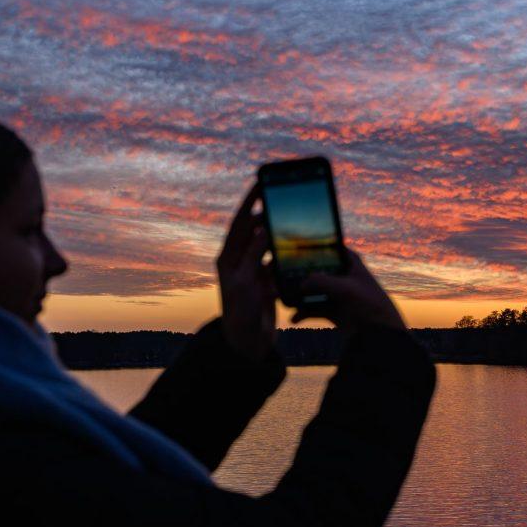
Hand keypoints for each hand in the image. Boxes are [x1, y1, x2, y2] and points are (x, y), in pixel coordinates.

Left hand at [216, 182, 277, 362]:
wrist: (246, 343)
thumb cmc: (240, 314)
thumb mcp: (244, 283)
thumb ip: (252, 255)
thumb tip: (261, 228)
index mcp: (228, 258)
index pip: (239, 222)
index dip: (249, 202)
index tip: (260, 184)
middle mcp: (238, 261)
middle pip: (253, 229)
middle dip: (266, 211)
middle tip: (281, 194)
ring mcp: (251, 270)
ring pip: (266, 243)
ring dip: (278, 231)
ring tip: (292, 217)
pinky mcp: (264, 281)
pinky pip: (276, 259)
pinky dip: (285, 252)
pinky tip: (298, 246)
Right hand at [291, 247, 405, 336]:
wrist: (378, 334)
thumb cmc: (369, 304)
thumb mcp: (344, 288)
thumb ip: (320, 281)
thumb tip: (301, 284)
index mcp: (351, 263)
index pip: (330, 248)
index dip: (314, 246)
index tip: (295, 245)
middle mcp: (343, 276)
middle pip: (317, 270)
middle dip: (300, 273)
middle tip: (281, 273)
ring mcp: (337, 294)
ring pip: (313, 290)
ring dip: (299, 295)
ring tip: (283, 297)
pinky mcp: (333, 311)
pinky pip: (313, 308)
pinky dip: (303, 313)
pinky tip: (294, 317)